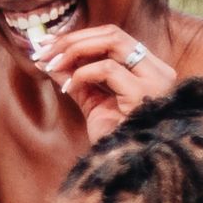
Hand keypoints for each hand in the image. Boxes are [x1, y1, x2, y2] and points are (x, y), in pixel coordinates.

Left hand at [35, 22, 161, 140]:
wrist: (125, 168)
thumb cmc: (114, 139)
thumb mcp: (92, 103)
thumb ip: (75, 79)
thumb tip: (47, 60)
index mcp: (150, 71)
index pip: (114, 38)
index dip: (79, 37)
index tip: (48, 42)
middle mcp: (158, 71)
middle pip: (113, 33)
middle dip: (73, 39)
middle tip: (44, 50)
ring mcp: (154, 80)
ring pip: (113, 41)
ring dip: (75, 49)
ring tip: (51, 64)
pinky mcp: (143, 93)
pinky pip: (107, 69)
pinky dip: (82, 73)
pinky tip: (68, 87)